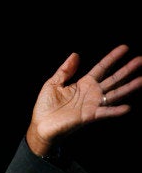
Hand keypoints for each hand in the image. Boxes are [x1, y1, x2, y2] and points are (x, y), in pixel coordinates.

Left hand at [26, 44, 141, 156]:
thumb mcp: (53, 83)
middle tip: (141, 60)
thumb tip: (76, 54)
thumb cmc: (46, 105)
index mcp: (84, 83)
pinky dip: (115, 110)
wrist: (41, 124)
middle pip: (113, 79)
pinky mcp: (89, 116)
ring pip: (114, 93)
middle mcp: (92, 93)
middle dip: (127, 70)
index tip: (125, 48)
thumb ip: (65, 70)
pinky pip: (104, 112)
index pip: (102, 68)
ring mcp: (92, 104)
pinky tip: (126, 107)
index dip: (112, 58)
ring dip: (129, 87)